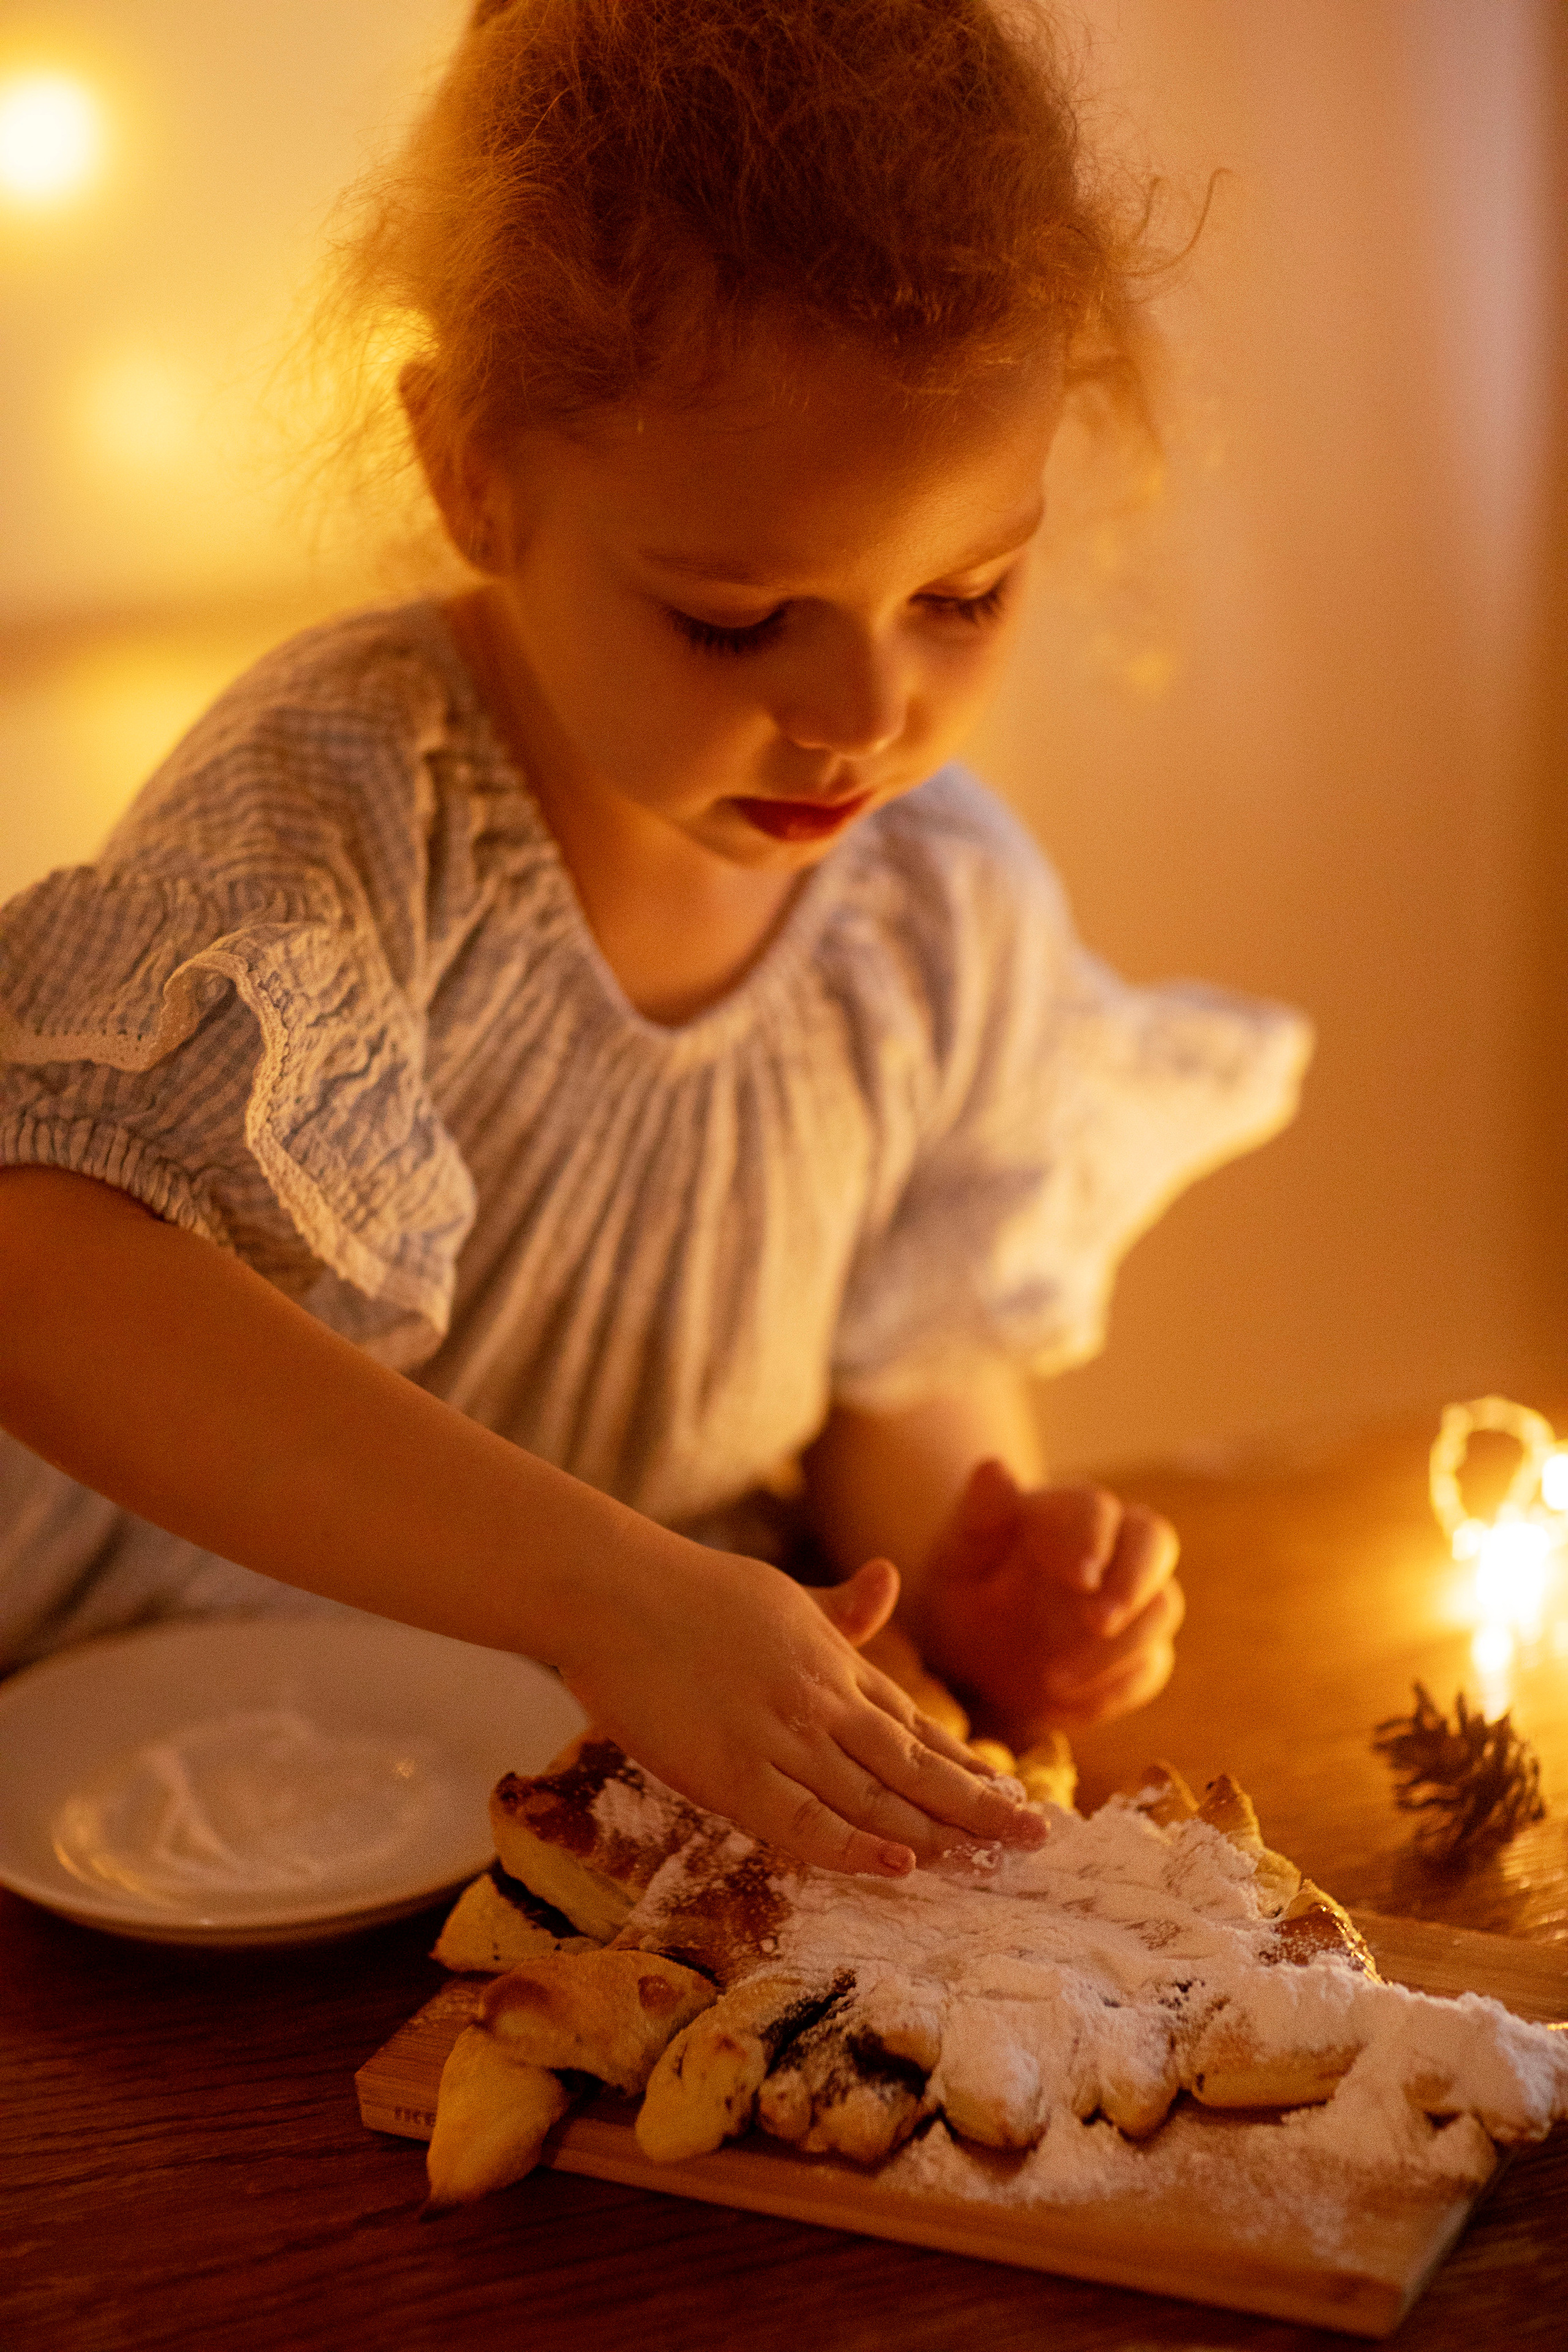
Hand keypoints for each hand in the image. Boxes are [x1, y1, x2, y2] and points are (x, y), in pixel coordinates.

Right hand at [555, 1540, 1045, 1880]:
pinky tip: (899, 1865)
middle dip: (977, 1803)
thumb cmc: (688, 1591)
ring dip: (935, 1831)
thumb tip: (888, 1578)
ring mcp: (778, 1735)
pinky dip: (852, 1845)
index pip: (913, 1724)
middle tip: (1035, 1836)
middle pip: (913, 1763)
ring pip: (873, 1795)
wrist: (611, 1590)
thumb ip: (837, 1607)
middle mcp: (820, 1699)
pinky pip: (801, 1820)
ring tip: (990, 1860)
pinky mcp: (730, 1770)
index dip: (964, 1764)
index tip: (1010, 1794)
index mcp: (832, 1661)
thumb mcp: (780, 1593)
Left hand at [913, 1460, 1183, 1743]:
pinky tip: (1064, 1704)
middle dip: (1133, 1582)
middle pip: (1155, 1542)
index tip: (1080, 1577)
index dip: (1095, 1539)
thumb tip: (993, 1466)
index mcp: (1065, 1515)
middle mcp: (1112, 1548)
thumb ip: (978, 1517)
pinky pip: (1149, 1667)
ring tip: (1052, 1681)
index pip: (1097, 1509)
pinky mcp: (1140, 1652)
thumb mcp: (956, 1560)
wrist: (973, 1666)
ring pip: (1160, 1608)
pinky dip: (1115, 1688)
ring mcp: (1131, 1601)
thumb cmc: (963, 1597)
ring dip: (1116, 1647)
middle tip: (1097, 1622)